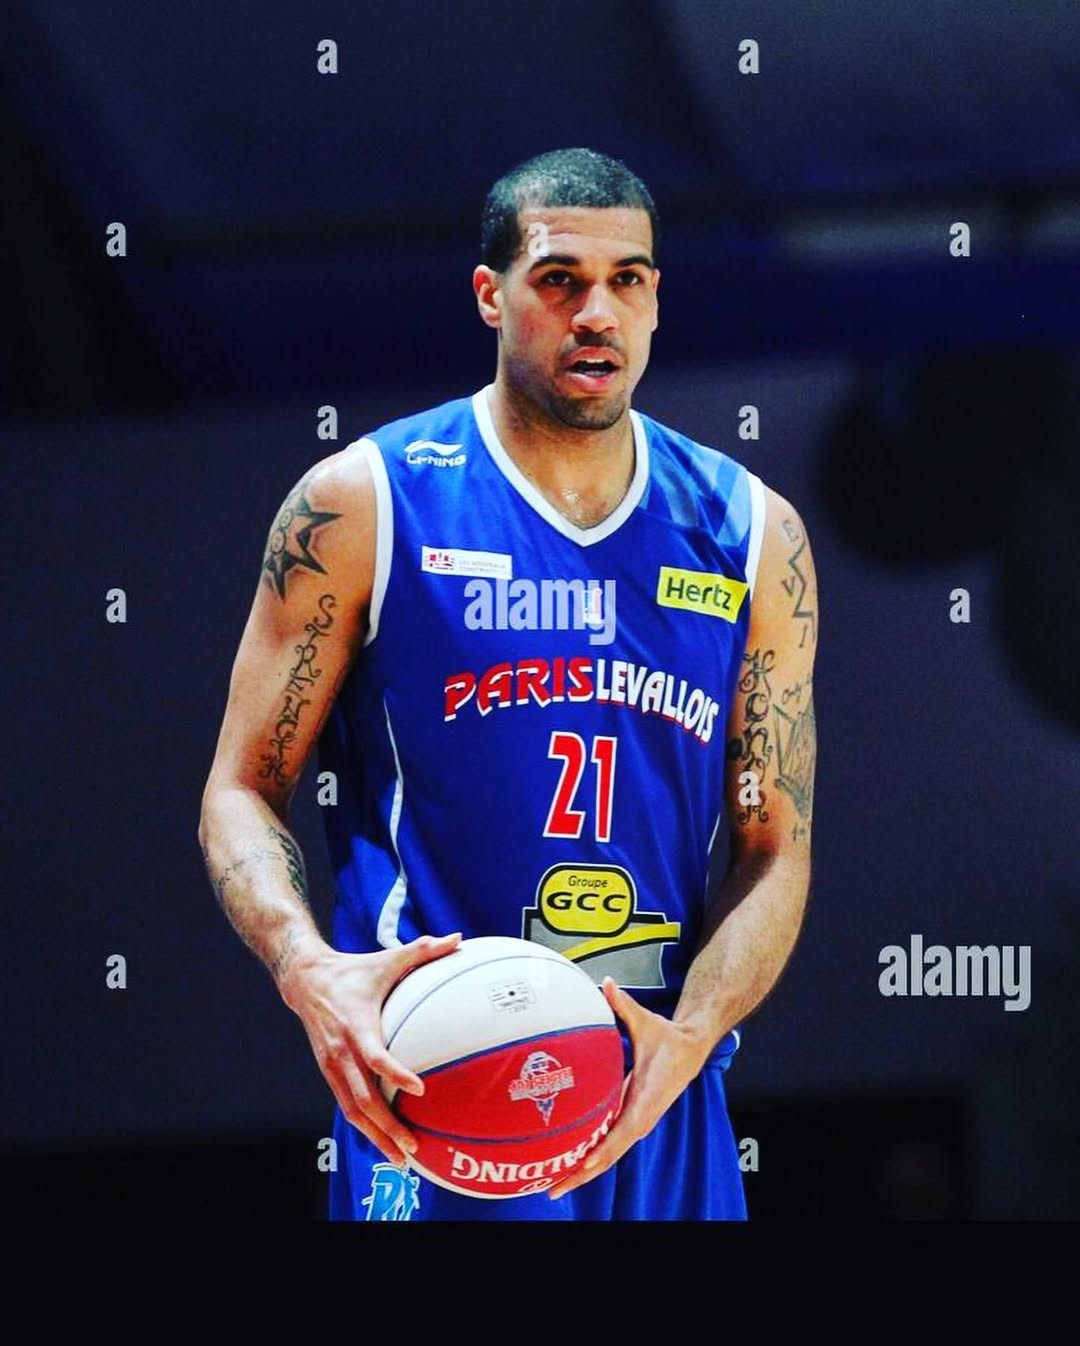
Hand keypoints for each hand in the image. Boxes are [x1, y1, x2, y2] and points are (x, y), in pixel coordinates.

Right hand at [280, 932, 461, 1165]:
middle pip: (362, 1099)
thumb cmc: (354, 970)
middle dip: (386, 1127)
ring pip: (352, 1111)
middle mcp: (341, 1051)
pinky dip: (365, 1127)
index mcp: (357, 1025)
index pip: (375, 1056)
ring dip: (376, 1136)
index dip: (395, 1074)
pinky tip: (384, 1142)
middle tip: (413, 1147)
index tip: (418, 1090)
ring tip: (401, 1159)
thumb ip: (423, 950)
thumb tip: (458, 938)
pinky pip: (347, 1106)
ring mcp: (333, 1066)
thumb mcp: (386, 959)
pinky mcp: (329, 1073)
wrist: (304, 980)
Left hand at [546, 977, 708, 1199]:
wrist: (691, 1048)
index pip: (620, 1133)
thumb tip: (606, 983)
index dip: (600, 1152)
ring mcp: (637, 1122)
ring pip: (609, 1155)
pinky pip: (610, 1145)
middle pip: (609, 1155)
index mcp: (644, 1099)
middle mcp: (640, 1118)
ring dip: (584, 1172)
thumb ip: (623, 1005)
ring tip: (555, 1185)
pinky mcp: (632, 1121)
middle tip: (553, 1189)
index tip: (580, 1167)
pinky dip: (591, 1158)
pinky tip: (570, 1165)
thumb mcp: (645, 1021)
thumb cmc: (667, 1037)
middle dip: (582, 1174)